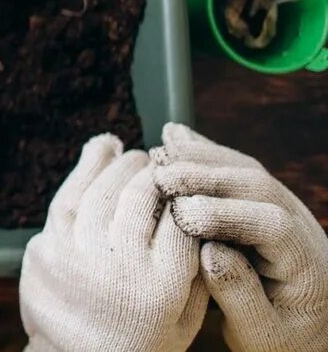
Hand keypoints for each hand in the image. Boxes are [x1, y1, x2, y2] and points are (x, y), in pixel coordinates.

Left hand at [20, 134, 206, 351]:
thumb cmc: (140, 340)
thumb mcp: (186, 318)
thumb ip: (197, 269)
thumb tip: (201, 212)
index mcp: (161, 286)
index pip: (182, 219)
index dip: (186, 194)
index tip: (188, 182)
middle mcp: (119, 266)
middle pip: (142, 197)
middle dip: (153, 173)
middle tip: (159, 163)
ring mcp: (77, 255)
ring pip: (102, 190)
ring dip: (119, 164)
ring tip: (131, 153)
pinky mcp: (46, 249)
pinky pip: (67, 197)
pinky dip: (84, 169)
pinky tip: (99, 150)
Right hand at [152, 123, 327, 351]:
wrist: (308, 334)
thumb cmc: (283, 341)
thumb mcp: (263, 334)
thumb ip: (239, 294)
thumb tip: (208, 250)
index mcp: (307, 266)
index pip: (273, 226)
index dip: (226, 215)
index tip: (182, 216)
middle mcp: (303, 229)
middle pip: (259, 186)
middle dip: (207, 176)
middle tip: (160, 175)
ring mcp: (288, 210)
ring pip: (247, 169)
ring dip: (202, 156)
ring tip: (160, 151)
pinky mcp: (266, 203)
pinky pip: (237, 168)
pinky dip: (205, 152)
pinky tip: (175, 138)